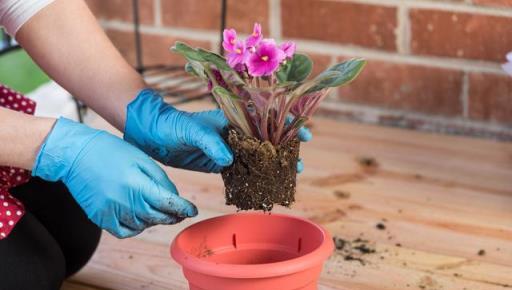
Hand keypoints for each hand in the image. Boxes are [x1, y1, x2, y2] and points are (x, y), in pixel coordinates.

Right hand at [32, 118, 196, 237]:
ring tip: (157, 209)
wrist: (75, 155)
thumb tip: (174, 198)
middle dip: (173, 216)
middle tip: (179, 212)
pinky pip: (125, 231)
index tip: (192, 210)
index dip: (184, 208)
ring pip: (144, 225)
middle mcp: (125, 202)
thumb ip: (160, 180)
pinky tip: (140, 217)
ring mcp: (111, 213)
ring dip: (155, 220)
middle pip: (158, 218)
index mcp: (137, 184)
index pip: (168, 204)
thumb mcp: (141, 159)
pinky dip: (137, 227)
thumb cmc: (111, 151)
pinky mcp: (100, 218)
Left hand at [124, 89, 312, 172]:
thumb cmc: (173, 125)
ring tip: (287, 178)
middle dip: (285, 150)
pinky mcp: (220, 162)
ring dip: (272, 166)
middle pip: (267, 139)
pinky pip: (241, 170)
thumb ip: (210, 142)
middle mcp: (235, 132)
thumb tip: (228, 158)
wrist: (153, 135)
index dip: (287, 124)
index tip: (303, 134)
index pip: (266, 117)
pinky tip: (263, 186)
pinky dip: (252, 178)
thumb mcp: (192, 130)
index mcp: (233, 117)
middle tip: (298, 165)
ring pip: (257, 157)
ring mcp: (229, 148)